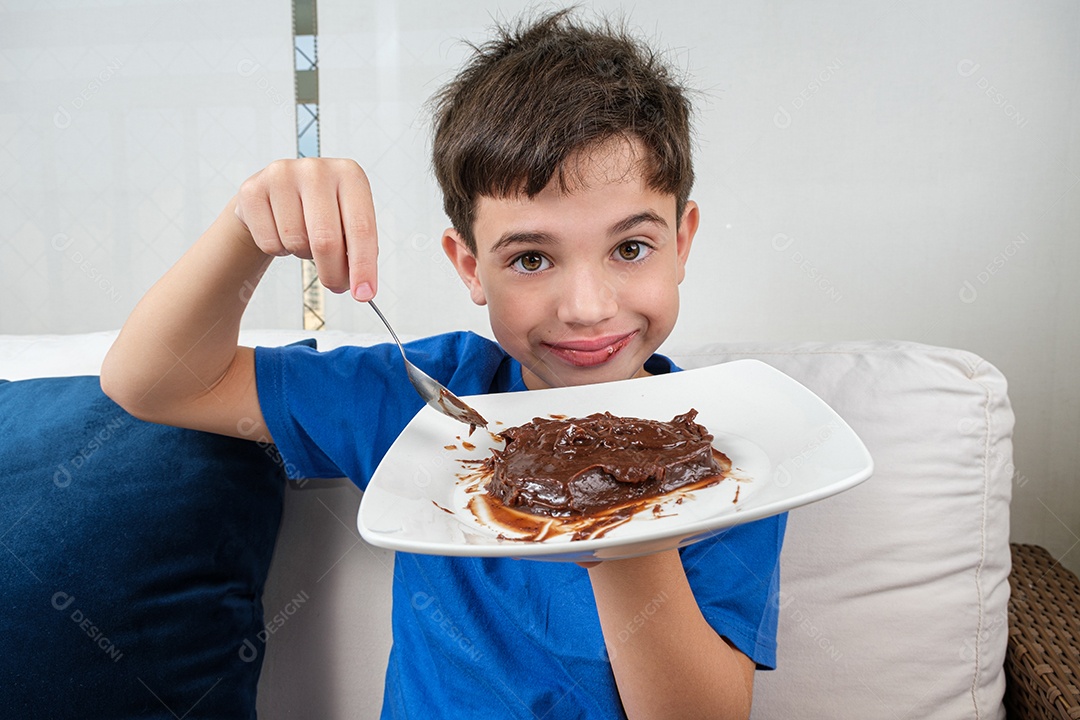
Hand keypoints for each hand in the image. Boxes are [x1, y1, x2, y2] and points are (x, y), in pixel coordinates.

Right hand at [234, 158, 378, 300]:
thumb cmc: (322, 214)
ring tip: (304, 238)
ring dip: (303, 254)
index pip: (361, 228)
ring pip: (296, 242)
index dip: (363, 267)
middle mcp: (316, 169)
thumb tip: (362, 289)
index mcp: (350, 174)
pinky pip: (270, 243)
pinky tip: (281, 232)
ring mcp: (281, 175)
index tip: (365, 295)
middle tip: (336, 286)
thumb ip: (358, 254)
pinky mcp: (252, 190)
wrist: (277, 196)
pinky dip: (279, 249)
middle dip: (333, 273)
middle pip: (326, 240)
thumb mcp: (348, 225)